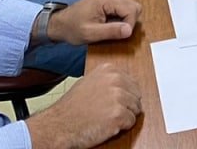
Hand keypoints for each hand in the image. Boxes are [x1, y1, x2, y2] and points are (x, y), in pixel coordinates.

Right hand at [26, 64, 141, 148]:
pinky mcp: (119, 114)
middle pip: (136, 95)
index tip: (114, 102)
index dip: (125, 96)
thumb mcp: (88, 83)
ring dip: (124, 117)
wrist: (59, 125)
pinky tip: (107, 125)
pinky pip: (131, 122)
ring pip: (135, 109)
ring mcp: (118, 96)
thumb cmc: (71, 108)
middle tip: (109, 112)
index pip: (132, 83)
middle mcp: (115, 80)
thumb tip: (122, 84)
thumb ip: (106, 80)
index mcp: (109, 70)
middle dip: (127, 106)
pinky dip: (121, 127)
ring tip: (106, 118)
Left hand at [44, 0, 141, 47]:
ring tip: (111, 27)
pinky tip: (110, 23)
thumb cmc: (73, 28)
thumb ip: (111, 31)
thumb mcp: (91, 34)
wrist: (61, 23)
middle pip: (134, 7)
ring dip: (125, 20)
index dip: (129, 25)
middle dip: (129, 22)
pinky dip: (122, 17)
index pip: (131, 10)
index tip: (120, 36)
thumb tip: (129, 31)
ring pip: (132, 7)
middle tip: (115, 32)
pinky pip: (125, 7)